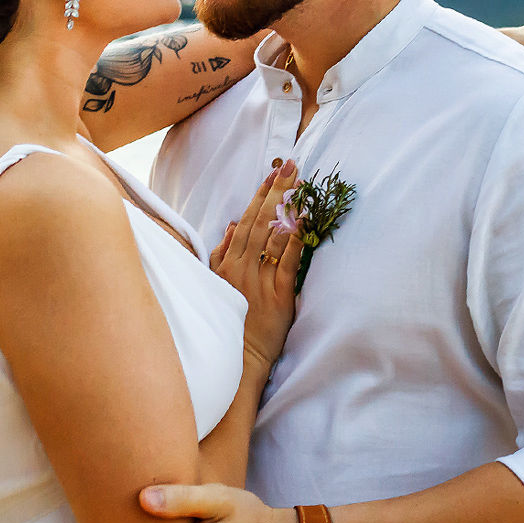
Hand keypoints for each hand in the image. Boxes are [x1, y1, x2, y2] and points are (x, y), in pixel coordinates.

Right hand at [209, 163, 304, 368]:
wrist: (240, 358)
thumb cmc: (231, 322)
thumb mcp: (218, 284)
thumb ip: (223, 253)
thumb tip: (233, 224)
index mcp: (229, 262)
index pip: (247, 220)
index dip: (261, 195)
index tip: (273, 172)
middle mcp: (243, 267)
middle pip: (261, 221)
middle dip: (277, 191)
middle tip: (292, 165)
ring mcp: (260, 280)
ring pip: (274, 237)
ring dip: (288, 208)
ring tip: (301, 183)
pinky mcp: (278, 296)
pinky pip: (287, 262)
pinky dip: (295, 239)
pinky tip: (305, 220)